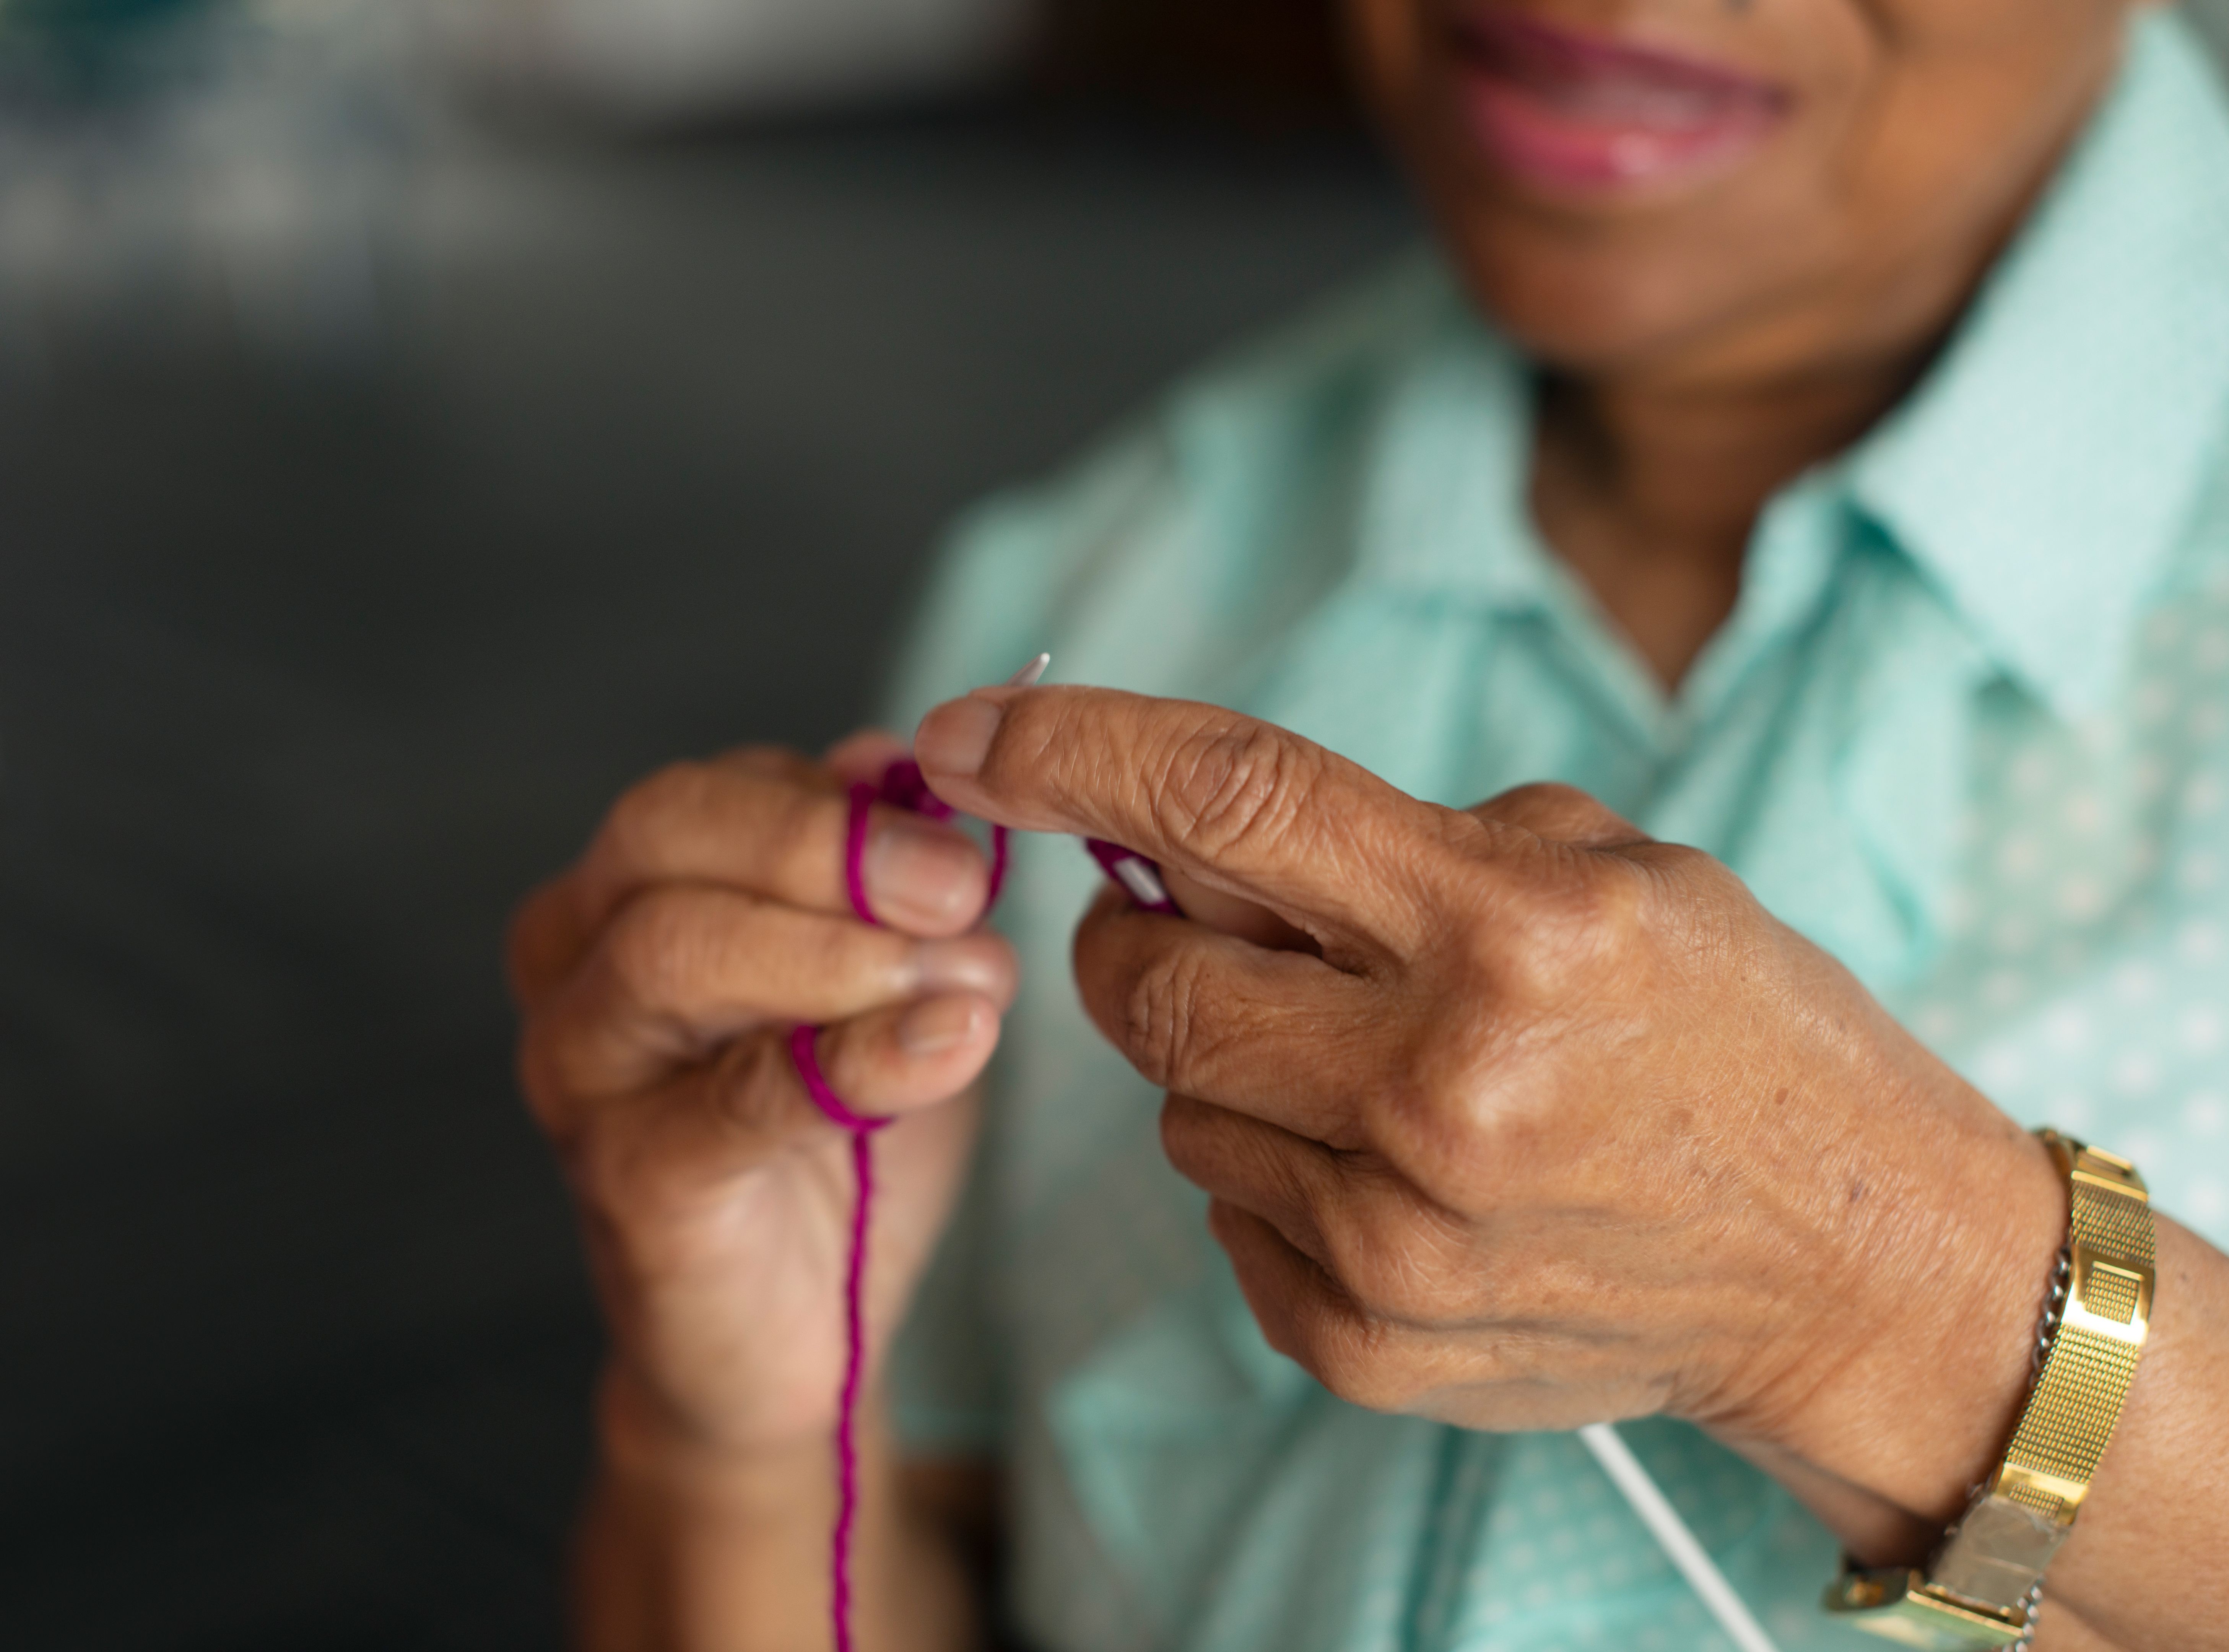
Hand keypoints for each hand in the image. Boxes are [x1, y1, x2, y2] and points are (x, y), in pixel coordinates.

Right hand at [509, 734, 1014, 1463]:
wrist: (801, 1325)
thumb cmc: (836, 1129)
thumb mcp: (877, 976)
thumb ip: (879, 877)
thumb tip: (900, 767)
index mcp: (627, 891)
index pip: (715, 789)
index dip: (846, 798)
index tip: (971, 826)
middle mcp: (574, 962)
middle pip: (664, 834)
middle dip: (827, 848)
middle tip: (962, 889)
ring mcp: (581, 1072)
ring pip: (671, 950)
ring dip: (841, 950)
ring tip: (969, 980)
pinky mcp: (626, 1179)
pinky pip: (735, 1097)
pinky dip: (856, 1061)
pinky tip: (950, 1045)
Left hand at [912, 685, 2065, 1542]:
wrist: (1851, 1266)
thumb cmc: (1736, 1038)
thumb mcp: (1604, 875)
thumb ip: (1394, 847)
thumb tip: (1194, 854)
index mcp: (1513, 929)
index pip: (1233, 801)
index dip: (1073, 752)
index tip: (969, 737)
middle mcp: (1439, 1087)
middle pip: (1154, 983)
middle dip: (1137, 938)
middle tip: (1197, 925)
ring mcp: (1395, 1233)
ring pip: (1181, 1108)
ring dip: (1231, 1065)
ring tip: (1368, 1069)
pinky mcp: (1370, 1342)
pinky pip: (1225, 1218)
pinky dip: (1275, 1172)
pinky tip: (1393, 1169)